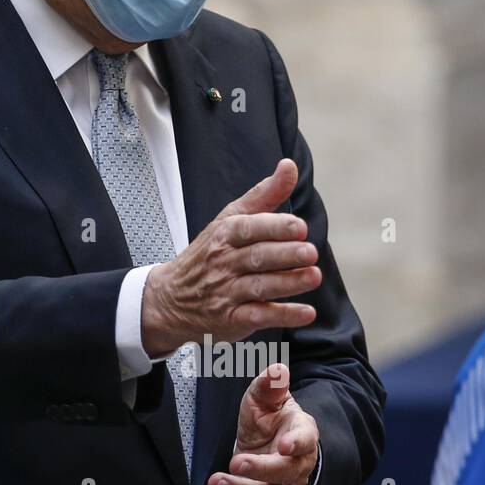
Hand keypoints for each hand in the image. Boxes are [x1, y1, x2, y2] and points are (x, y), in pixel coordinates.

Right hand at [141, 158, 319, 355]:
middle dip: (284, 254)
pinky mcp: (231, 318)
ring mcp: (226, 292)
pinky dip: (283, 315)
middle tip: (310, 251)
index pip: (248, 228)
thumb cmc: (209, 253)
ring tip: (314, 276)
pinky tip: (306, 312)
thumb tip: (289, 166)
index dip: (274, 227)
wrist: (170, 297)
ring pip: (259, 286)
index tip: (299, 227)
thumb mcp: (229, 219)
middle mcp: (223, 262)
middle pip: (256, 257)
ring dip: (288, 283)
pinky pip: (259, 317)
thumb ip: (264, 195)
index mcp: (223, 234)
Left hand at [201, 363, 319, 484]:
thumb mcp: (264, 397)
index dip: (298, 443)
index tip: (284, 444)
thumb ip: (269, 386)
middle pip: (285, 474)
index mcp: (302, 433)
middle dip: (260, 471)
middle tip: (235, 462)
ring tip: (215, 483)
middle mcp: (297, 465)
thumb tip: (277, 369)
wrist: (266, 442)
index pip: (306, 440)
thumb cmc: (268, 418)